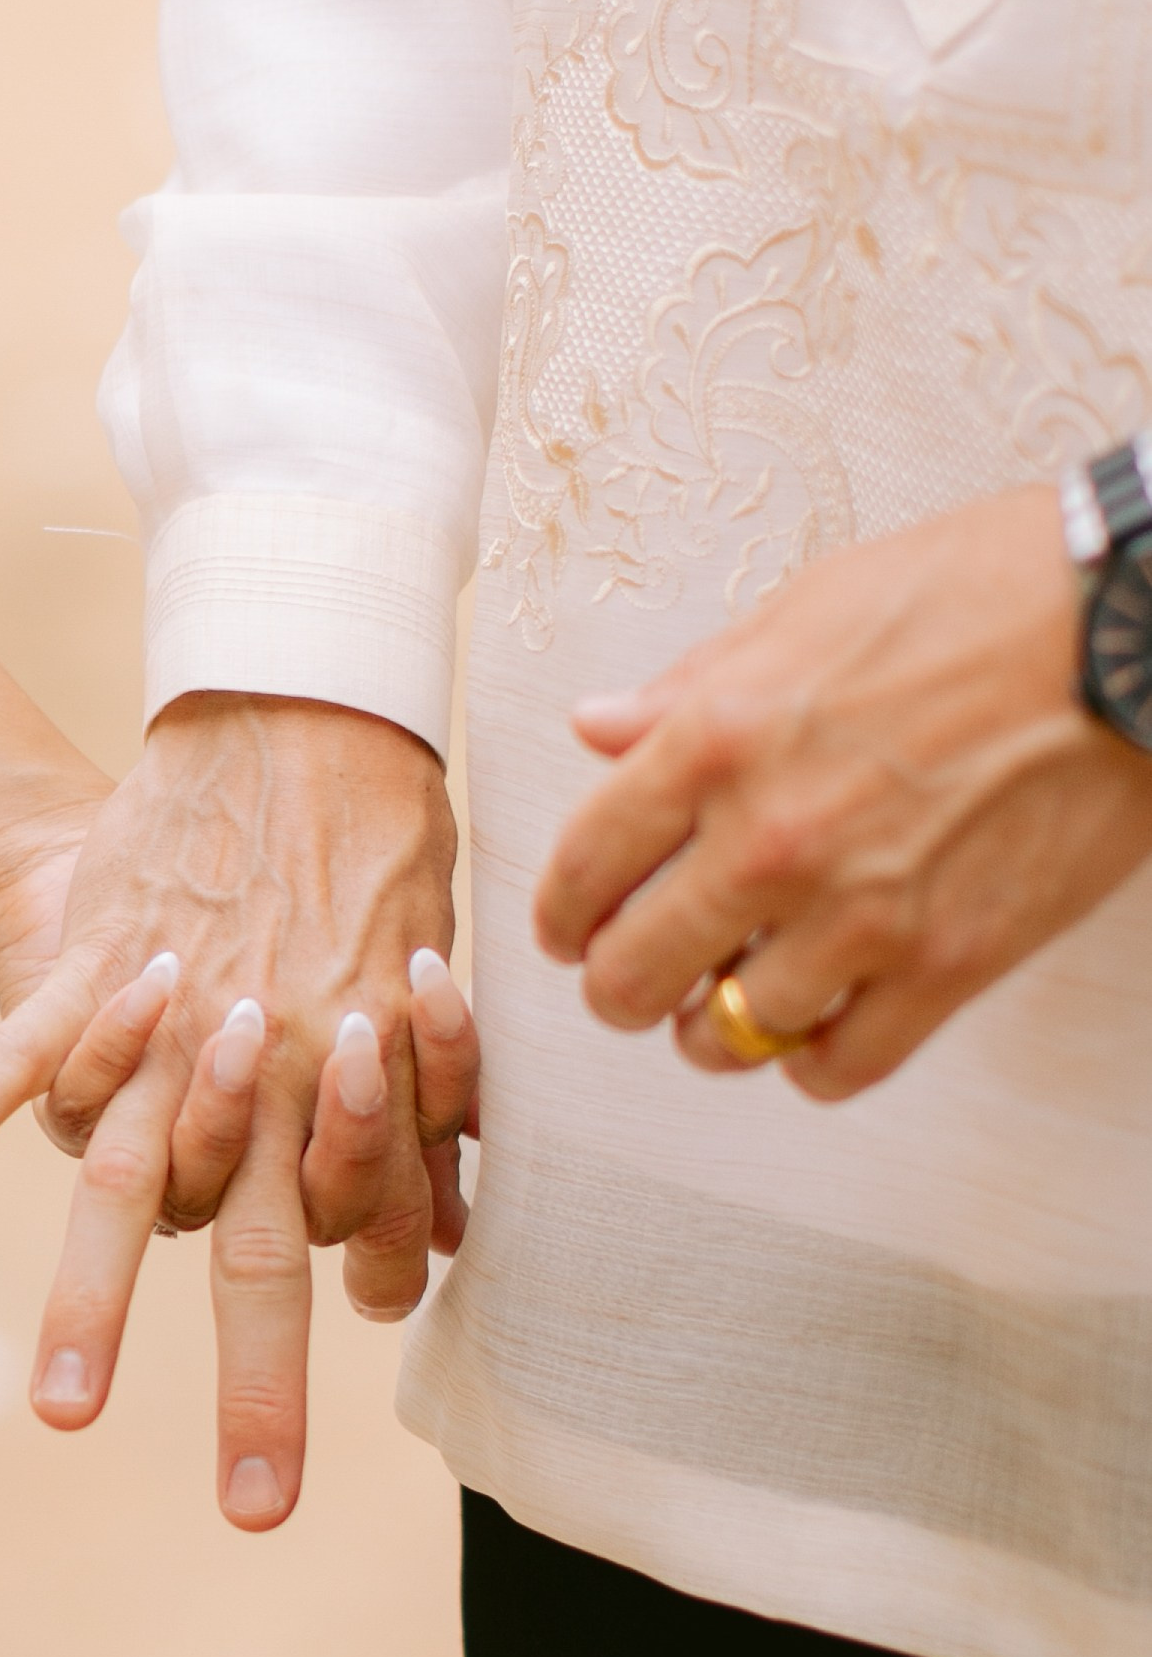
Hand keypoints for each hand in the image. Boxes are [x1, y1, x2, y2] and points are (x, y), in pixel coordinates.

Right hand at [0, 696, 478, 1529]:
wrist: (300, 711)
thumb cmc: (381, 846)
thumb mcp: (429, 974)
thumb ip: (421, 1106)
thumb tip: (433, 1237)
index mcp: (357, 1081)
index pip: (369, 1228)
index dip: (374, 1286)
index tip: (368, 1336)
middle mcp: (266, 1076)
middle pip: (262, 1254)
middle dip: (263, 1387)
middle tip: (258, 1511)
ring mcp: (166, 1028)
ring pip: (124, 1182)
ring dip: (92, 1305)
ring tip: (62, 1415)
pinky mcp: (89, 966)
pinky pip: (14, 1055)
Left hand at [535, 481, 1151, 1095]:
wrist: (1128, 627)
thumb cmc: (977, 591)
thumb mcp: (805, 608)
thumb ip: (691, 686)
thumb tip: (599, 729)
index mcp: (716, 739)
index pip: (582, 866)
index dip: (562, 914)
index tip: (570, 928)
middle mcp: (770, 837)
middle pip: (632, 973)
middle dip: (619, 987)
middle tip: (634, 981)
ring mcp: (859, 912)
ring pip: (727, 1034)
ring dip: (712, 1031)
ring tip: (724, 1007)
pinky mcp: (949, 964)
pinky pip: (838, 1065)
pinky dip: (811, 1060)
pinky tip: (815, 1025)